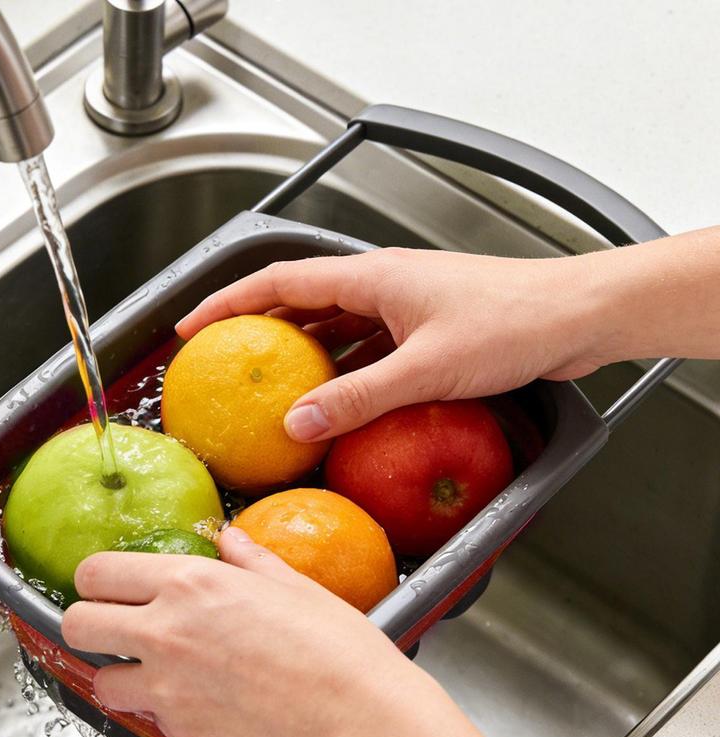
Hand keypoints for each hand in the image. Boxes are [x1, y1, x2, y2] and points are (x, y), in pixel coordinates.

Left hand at [59, 528, 421, 736]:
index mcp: (191, 584)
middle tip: (113, 629)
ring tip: (157, 675)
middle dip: (87, 625)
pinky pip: (149, 720)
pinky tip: (203, 705)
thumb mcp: (294, 586)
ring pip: (101, 682)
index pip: (98, 572)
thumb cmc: (338, 652)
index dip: (96, 580)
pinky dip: (165, 714)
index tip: (106, 587)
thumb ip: (249, 560)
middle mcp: (167, 632)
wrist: (359, 720)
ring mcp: (167, 688)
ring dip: (120, 676)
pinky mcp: (181, 733)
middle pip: (77, 625)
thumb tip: (230, 539)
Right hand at [176, 247, 606, 440]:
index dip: (229, 301)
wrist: (580, 317)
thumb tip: (298, 425)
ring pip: (334, 331)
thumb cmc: (515, 322)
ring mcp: (404, 310)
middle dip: (256, 331)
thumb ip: (358, 398)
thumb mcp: (426, 367)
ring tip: (266, 392)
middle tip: (222, 365)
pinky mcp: (426, 334)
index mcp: (373, 276)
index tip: (191, 327)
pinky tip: (334, 405)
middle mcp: (383, 287)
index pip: (280, 280)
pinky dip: (342, 377)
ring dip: (299, 358)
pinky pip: (366, 353)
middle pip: (300, 303)